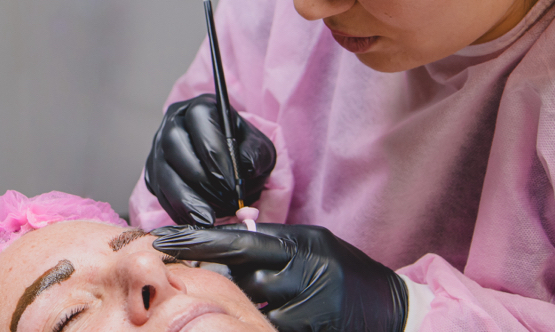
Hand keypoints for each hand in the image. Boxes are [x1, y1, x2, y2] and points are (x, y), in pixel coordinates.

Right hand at [143, 94, 276, 224]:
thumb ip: (256, 153)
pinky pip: (159, 193)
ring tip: (209, 218)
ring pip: (163, 172)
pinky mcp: (153, 174)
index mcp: (201, 107)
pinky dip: (177, 210)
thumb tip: (244, 166)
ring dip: (186, 199)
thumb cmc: (242, 152)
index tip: (233, 183)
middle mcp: (174, 123)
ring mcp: (158, 148)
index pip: (200, 122)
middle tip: (224, 202)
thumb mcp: (260, 148)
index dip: (215, 154)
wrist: (230, 167)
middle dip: (200, 178)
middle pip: (174, 144)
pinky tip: (196, 221)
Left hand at [151, 223, 407, 331]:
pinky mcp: (311, 329)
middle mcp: (302, 274)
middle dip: (221, 281)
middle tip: (200, 278)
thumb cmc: (345, 270)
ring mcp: (307, 307)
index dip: (197, 241)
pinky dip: (262, 325)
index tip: (163, 240)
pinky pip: (270, 328)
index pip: (236, 242)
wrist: (391, 307)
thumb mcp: (313, 243)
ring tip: (256, 301)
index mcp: (298, 245)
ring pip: (251, 307)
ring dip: (244, 305)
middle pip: (239, 279)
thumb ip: (273, 241)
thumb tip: (229, 233)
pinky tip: (270, 317)